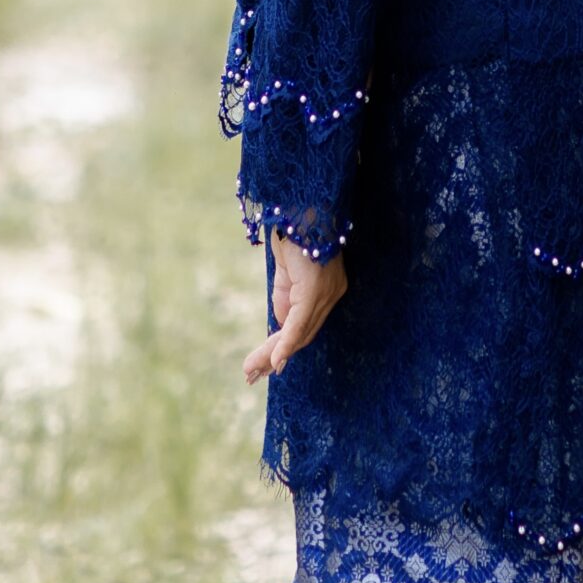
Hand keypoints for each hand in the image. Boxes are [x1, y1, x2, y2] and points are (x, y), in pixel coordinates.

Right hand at [243, 233, 347, 383]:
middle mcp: (332, 295)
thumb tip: (280, 327)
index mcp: (327, 290)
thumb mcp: (286, 273)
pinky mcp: (314, 290)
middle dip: (274, 357)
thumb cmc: (294, 232)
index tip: (266, 366)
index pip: (306, 327)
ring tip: (250, 371)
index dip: (284, 347)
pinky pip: (299, 323)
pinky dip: (284, 344)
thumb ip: (285, 300)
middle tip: (251, 375)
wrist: (300, 207)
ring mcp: (326, 293)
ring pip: (298, 334)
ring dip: (271, 355)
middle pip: (302, 336)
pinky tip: (274, 361)